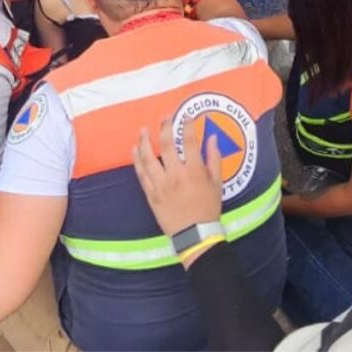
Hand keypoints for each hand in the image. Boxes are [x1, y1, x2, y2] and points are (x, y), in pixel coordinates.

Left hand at [132, 117, 221, 236]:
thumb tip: (212, 138)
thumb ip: (214, 158)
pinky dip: (137, 160)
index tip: (186, 117)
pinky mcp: (151, 194)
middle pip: (166, 145)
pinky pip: (141, 174)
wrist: (194, 234)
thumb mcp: (217, 183)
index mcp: (194, 171)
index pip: (189, 141)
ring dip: (145, 141)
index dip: (187, 126)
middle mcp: (175, 175)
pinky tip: (135, 150)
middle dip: (164, 128)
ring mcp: (161, 185)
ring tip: (144, 130)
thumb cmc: (208, 208)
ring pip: (148, 158)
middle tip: (164, 118)